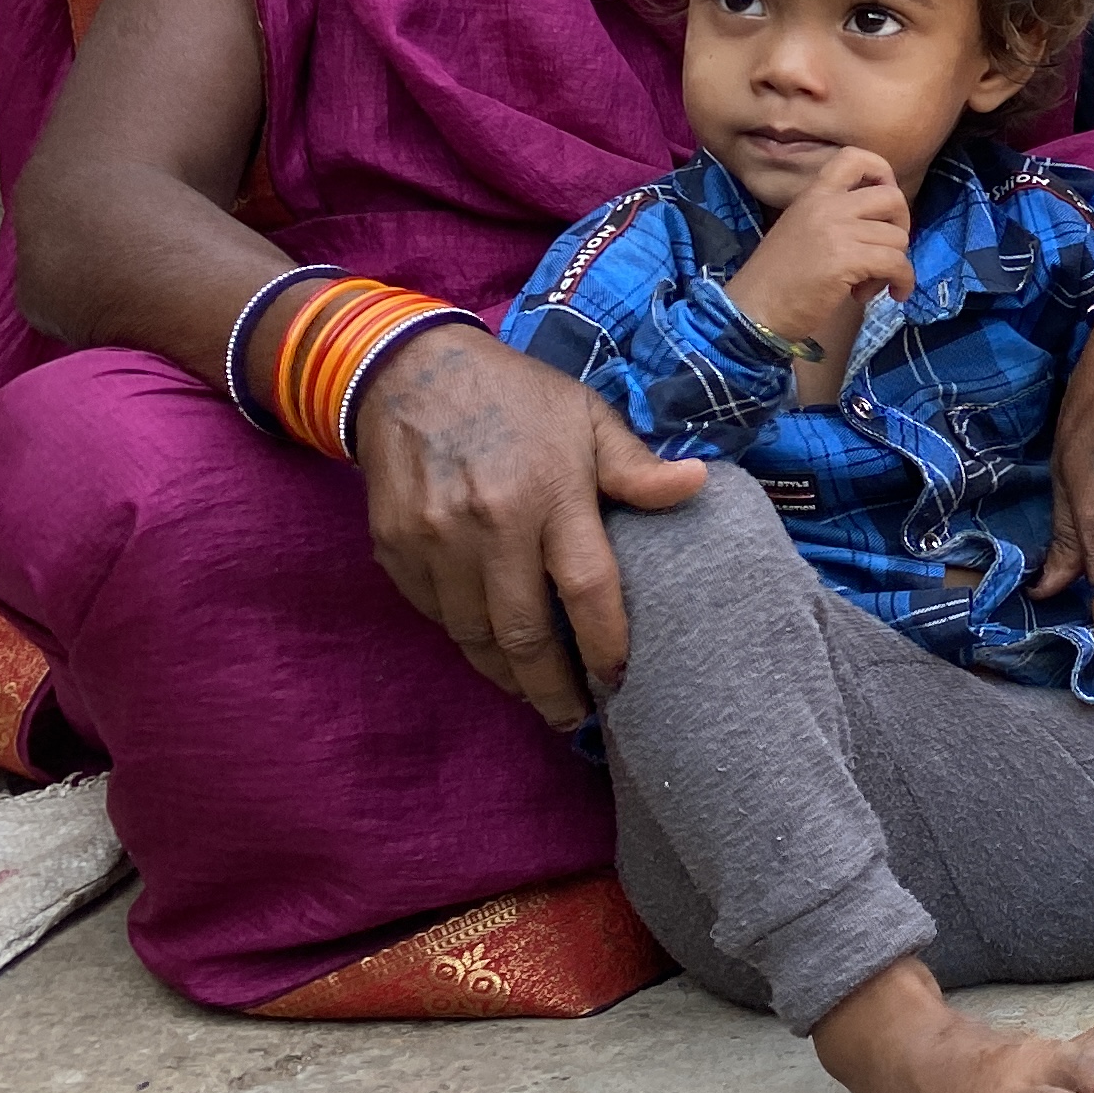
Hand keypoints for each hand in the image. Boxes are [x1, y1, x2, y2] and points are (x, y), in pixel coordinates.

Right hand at [351, 326, 706, 731]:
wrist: (410, 373)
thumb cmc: (518, 398)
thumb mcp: (588, 419)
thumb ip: (636, 467)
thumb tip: (698, 484)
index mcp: (551, 495)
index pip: (589, 591)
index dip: (606, 646)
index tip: (619, 682)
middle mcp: (490, 526)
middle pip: (525, 635)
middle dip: (553, 690)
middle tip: (576, 719)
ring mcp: (435, 543)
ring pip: (474, 638)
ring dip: (508, 676)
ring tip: (538, 695)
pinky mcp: (395, 551)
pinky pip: (437, 616)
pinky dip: (467, 640)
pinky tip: (492, 649)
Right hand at [724, 149, 912, 355]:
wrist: (753, 311)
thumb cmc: (777, 278)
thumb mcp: (802, 229)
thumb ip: (835, 217)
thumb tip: (881, 223)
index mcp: (814, 194)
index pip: (855, 157)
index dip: (883, 174)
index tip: (884, 207)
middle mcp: (827, 205)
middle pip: (892, 198)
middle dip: (900, 227)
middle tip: (884, 252)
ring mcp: (837, 231)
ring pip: (898, 237)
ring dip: (894, 264)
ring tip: (869, 283)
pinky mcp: (846, 260)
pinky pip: (896, 263)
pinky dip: (903, 281)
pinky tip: (891, 294)